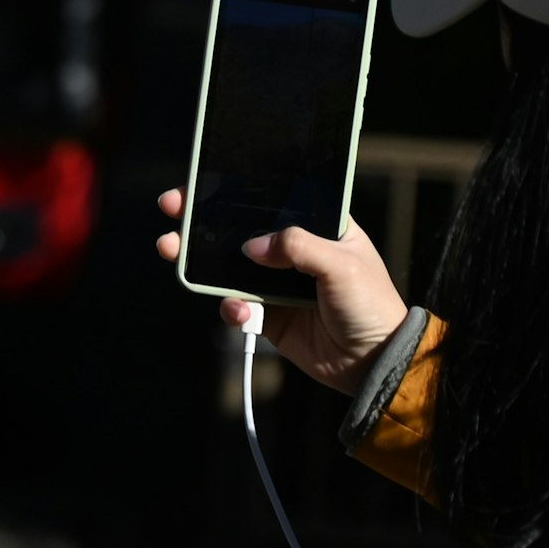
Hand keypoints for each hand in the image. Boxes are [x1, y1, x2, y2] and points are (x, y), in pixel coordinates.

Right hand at [152, 187, 409, 394]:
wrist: (375, 364)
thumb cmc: (371, 305)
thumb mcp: (343, 265)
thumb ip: (297, 246)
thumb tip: (252, 246)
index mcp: (318, 226)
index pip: (273, 199)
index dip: (238, 189)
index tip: (204, 182)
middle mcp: (294, 250)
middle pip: (242, 228)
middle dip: (205, 219)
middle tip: (173, 208)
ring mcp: (278, 282)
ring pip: (231, 266)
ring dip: (202, 261)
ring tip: (174, 252)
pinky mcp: (269, 314)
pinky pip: (237, 304)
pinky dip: (230, 306)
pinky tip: (237, 311)